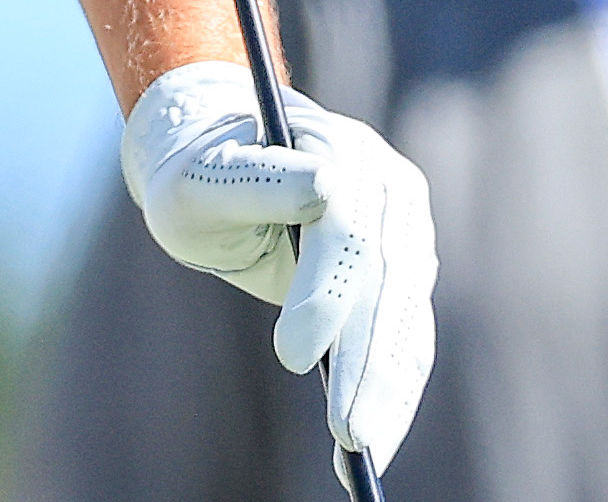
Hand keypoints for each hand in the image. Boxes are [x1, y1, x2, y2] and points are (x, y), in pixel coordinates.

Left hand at [124, 61, 435, 469]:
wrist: (221, 156)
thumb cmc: (200, 171)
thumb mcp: (200, 176)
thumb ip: (253, 182)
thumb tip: (324, 190)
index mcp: (340, 154)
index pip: (342, 230)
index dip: (323, 293)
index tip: (290, 354)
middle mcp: (390, 192)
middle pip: (386, 284)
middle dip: (366, 364)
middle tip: (346, 434)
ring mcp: (406, 236)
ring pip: (406, 322)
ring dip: (390, 392)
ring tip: (362, 452)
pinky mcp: (406, 277)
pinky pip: (406, 341)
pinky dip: (392, 394)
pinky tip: (373, 444)